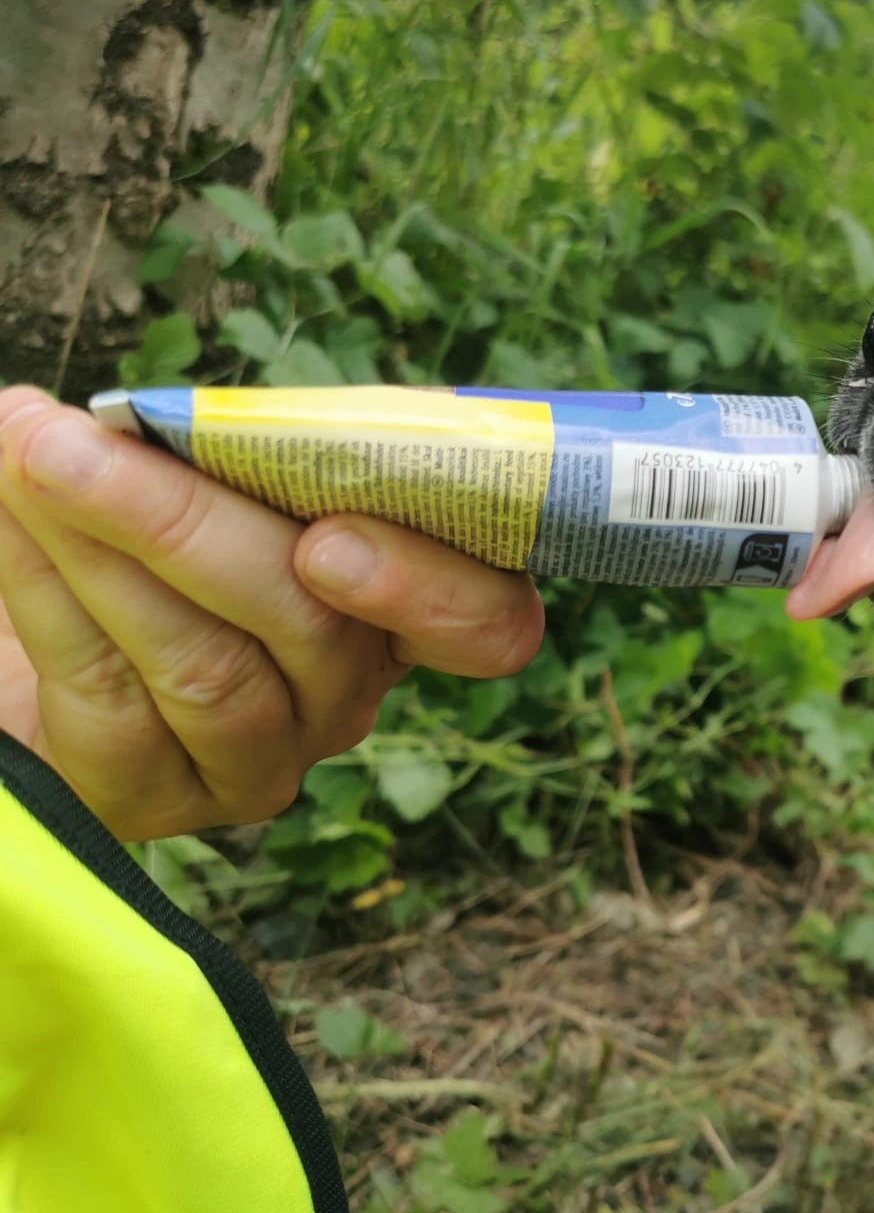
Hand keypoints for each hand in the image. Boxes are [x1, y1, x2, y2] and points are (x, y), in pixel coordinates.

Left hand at [0, 385, 545, 840]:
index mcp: (408, 607)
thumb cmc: (171, 531)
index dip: (428, 589)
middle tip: (79, 439)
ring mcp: (265, 758)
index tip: (329, 539)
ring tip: (26, 453)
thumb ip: (267, 455)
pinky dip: (48, 591)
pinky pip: (112, 697)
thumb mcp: (240, 480)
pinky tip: (9, 518)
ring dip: (102, 545)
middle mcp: (352, 692)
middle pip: (313, 626)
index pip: (486, 625)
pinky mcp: (165, 797)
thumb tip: (197, 414)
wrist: (48, 636)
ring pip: (207, 665)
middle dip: (186, 521)